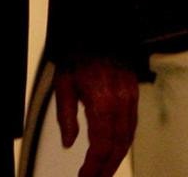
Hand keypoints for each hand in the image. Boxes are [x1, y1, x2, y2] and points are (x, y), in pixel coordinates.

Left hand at [52, 57, 138, 176]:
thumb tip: (69, 143)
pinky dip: (123, 142)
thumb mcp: (63, 84)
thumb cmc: (77, 56)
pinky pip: (132, 126)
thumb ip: (66, 116)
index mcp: (101, 101)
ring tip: (104, 171)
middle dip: (107, 166)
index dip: (95, 164)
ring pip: (128, 138)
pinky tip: (115, 151)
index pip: (101, 143)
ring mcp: (130, 100)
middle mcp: (120, 103)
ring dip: (117, 157)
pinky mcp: (134, 96)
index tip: (86, 176)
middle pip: (118, 145)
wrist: (98, 34)